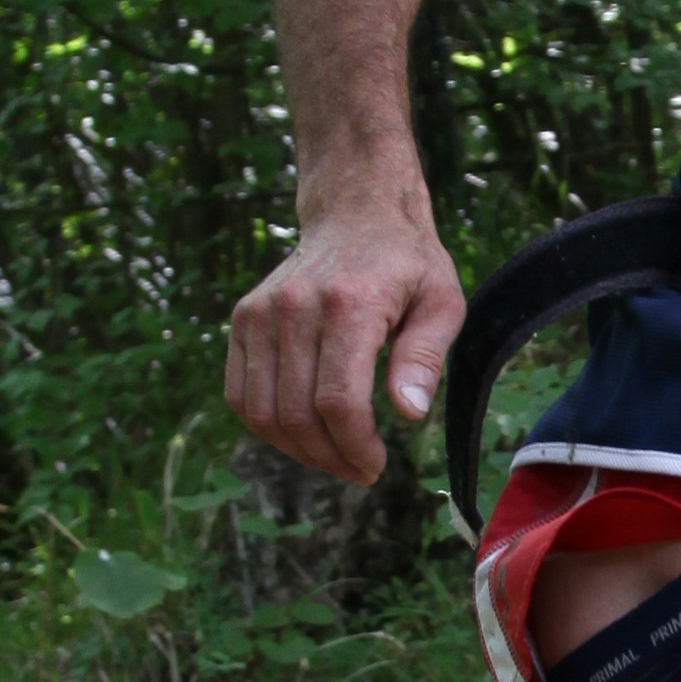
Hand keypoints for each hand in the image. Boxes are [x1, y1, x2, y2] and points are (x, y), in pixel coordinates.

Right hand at [224, 205, 464, 482]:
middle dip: (330, 457)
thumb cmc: (406, 262)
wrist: (355, 212)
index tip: (375, 465)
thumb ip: (424, 357)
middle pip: (297, 414)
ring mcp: (261, 312)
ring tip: (333, 456)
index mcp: (350, 304)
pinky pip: (239, 394)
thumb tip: (408, 413)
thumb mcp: (441, 301)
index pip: (338, 401)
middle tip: (359, 469)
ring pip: (262, 412)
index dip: (355, 447)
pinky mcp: (244, 318)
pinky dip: (266, 426)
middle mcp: (296, 306)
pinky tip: (301, 434)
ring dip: (297, 450)